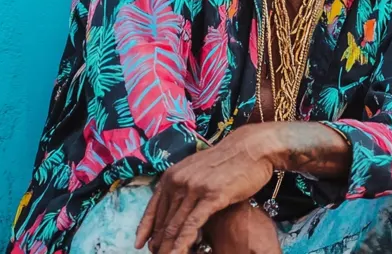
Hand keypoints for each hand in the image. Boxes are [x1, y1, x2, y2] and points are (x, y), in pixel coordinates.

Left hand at [134, 124, 275, 253]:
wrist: (251, 147)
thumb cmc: (229, 159)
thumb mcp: (198, 169)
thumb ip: (184, 184)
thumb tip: (177, 201)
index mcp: (172, 175)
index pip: (153, 207)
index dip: (146, 228)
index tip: (140, 243)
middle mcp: (178, 181)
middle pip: (163, 220)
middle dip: (158, 242)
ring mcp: (194, 189)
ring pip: (175, 225)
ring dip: (168, 246)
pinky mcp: (211, 196)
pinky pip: (193, 224)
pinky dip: (183, 242)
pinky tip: (178, 253)